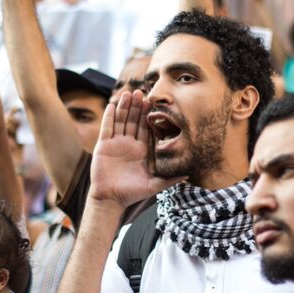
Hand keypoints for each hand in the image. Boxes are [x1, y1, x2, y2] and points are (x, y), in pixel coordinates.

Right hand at [89, 91, 182, 207]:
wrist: (111, 199)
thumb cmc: (133, 193)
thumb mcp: (155, 185)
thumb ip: (171, 179)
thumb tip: (189, 174)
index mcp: (142, 150)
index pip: (147, 129)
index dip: (149, 116)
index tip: (154, 103)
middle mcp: (129, 144)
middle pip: (134, 121)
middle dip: (137, 107)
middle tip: (142, 93)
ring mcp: (116, 143)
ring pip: (121, 120)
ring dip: (124, 107)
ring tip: (128, 94)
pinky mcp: (104, 145)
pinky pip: (107, 128)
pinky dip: (109, 117)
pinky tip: (112, 105)